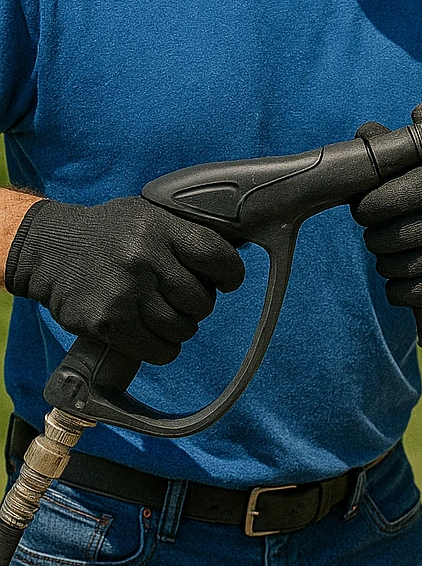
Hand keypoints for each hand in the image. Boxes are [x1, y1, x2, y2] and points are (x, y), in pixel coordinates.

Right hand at [4, 196, 245, 364]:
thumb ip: (183, 233)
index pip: (217, 257)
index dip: (230, 274)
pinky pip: (159, 350)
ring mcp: (125, 292)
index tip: (225, 280)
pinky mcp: (107, 322)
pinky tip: (150, 334)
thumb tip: (229, 257)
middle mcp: (143, 258)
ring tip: (162, 314)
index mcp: (159, 227)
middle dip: (198, 303)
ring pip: (183, 328)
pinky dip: (162, 347)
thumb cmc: (106, 233)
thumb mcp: (147, 215)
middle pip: (201, 299)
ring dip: (179, 327)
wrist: (47, 249)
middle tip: (180, 298)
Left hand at [351, 123, 421, 309]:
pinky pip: (421, 293)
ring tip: (387, 256)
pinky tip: (398, 282)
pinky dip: (400, 291)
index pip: (391, 197)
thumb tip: (367, 132)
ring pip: (408, 267)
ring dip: (387, 266)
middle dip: (376, 240)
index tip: (363, 209)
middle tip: (375, 236)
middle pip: (398, 237)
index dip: (367, 207)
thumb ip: (401, 142)